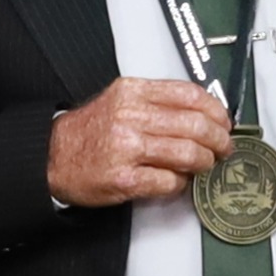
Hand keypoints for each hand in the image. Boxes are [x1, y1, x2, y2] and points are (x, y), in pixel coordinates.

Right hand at [47, 78, 235, 207]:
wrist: (52, 157)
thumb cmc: (90, 132)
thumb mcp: (120, 100)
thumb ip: (157, 102)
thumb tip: (202, 113)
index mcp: (132, 92)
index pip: (189, 95)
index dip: (216, 110)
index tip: (223, 121)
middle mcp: (130, 116)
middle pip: (195, 125)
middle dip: (218, 140)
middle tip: (222, 148)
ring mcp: (127, 148)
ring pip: (188, 154)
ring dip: (204, 162)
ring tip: (205, 164)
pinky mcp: (124, 178)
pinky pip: (169, 181)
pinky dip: (180, 183)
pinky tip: (177, 180)